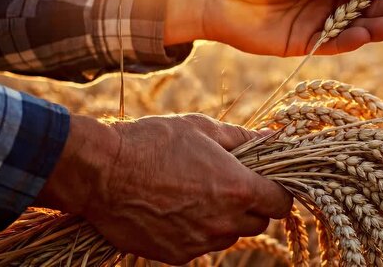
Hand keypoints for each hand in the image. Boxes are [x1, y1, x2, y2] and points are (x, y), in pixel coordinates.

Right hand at [35, 114, 292, 263]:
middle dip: (254, 206)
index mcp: (238, 189)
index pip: (281, 203)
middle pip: (259, 223)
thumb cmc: (154, 142)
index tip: (268, 182)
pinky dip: (199, 231)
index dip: (279, 192)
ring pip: (231, 236)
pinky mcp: (176, 255)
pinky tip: (179, 210)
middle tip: (233, 184)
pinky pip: (201, 246)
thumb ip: (245, 138)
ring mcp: (200, 242)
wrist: (101, 172)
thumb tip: (274, 136)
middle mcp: (224, 221)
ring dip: (227, 220)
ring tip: (202, 195)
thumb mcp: (203, 129)